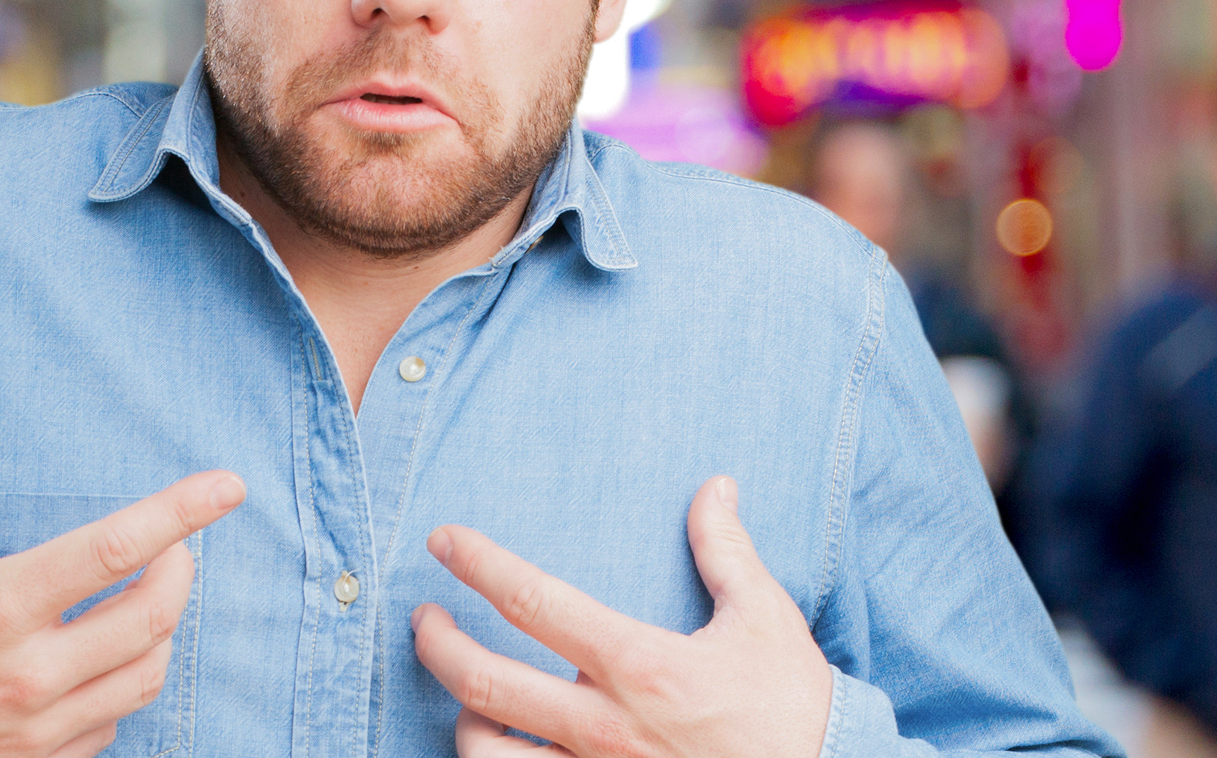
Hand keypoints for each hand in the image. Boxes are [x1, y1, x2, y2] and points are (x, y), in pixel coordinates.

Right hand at [0, 346, 246, 757]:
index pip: (118, 549)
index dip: (184, 511)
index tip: (229, 486)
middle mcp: (26, 674)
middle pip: (155, 618)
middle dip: (181, 569)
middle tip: (175, 544)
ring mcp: (34, 731)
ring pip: (147, 677)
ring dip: (159, 630)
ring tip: (144, 594)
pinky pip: (112, 723)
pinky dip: (122, 684)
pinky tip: (100, 656)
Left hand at [412, 476, 831, 757]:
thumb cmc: (792, 709)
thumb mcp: (765, 619)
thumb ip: (726, 551)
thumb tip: (714, 485)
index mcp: (638, 664)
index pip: (531, 600)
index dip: (477, 563)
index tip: (443, 541)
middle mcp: (604, 726)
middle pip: (483, 682)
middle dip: (436, 644)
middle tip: (423, 619)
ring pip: (485, 754)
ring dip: (464, 721)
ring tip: (467, 700)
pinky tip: (499, 748)